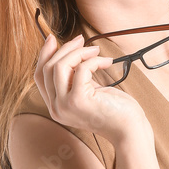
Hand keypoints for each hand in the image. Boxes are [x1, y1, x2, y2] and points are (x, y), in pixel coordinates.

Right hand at [34, 30, 149, 144]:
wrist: (129, 130)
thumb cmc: (114, 110)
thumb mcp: (88, 90)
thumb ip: (74, 77)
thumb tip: (70, 50)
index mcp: (55, 107)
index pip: (39, 76)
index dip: (44, 54)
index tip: (53, 38)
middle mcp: (56, 108)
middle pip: (48, 68)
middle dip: (65, 48)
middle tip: (82, 40)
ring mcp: (65, 105)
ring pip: (60, 66)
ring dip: (79, 52)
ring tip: (96, 51)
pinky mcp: (78, 100)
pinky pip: (80, 69)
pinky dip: (94, 60)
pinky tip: (107, 62)